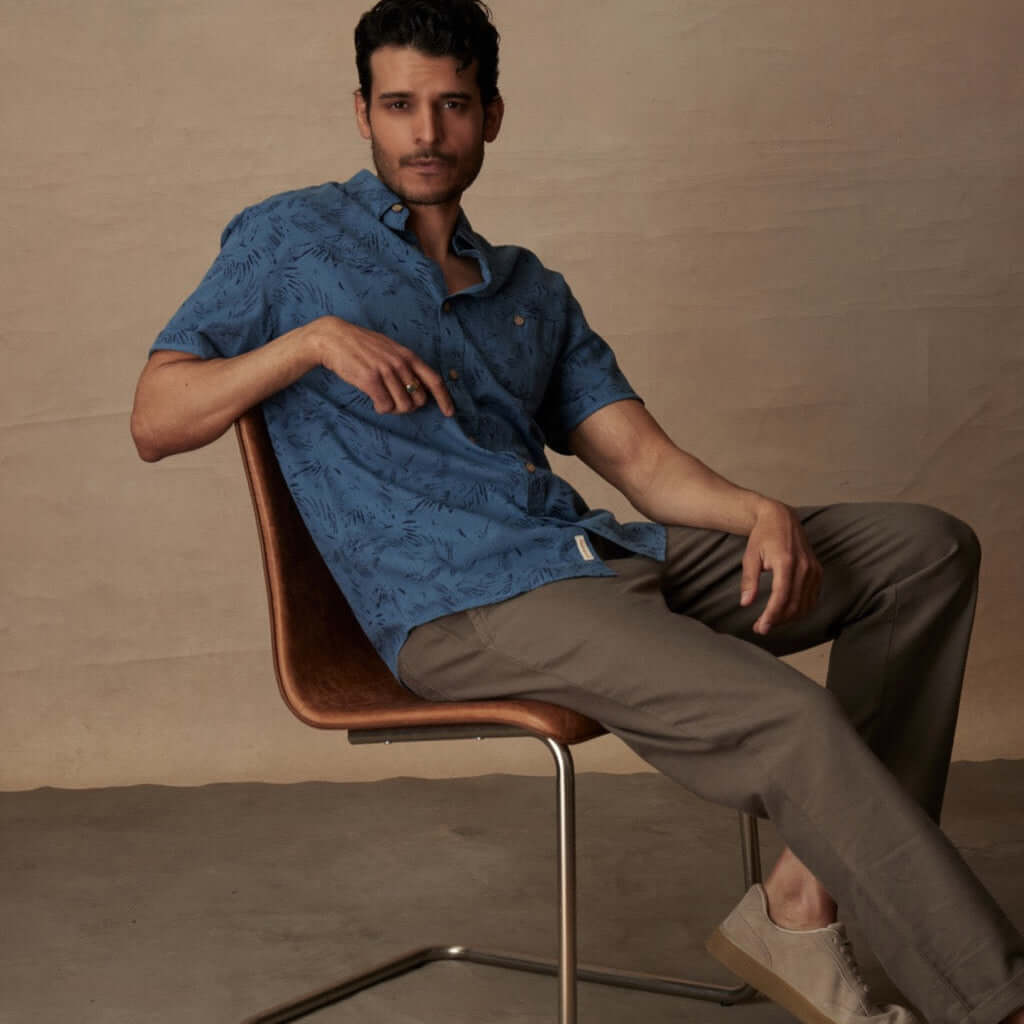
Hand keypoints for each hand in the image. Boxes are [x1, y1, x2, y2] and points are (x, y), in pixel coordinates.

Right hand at [305, 315, 453, 416]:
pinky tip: (374, 402)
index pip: (434, 380)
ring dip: (393, 409)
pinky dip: (381, 408)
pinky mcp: (370, 380)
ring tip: (382, 401)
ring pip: (403, 406)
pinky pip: (385, 406)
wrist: (333, 338)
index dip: (444, 399)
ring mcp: (386, 371)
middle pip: (418, 399)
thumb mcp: (389, 349)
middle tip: (395, 403)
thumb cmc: (361, 345)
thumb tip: (417, 387)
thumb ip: (404, 364)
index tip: (449, 412)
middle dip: (409, 406)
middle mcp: (400, 363)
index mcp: (408, 356)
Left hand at [740, 500, 821, 634]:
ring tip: (771, 622)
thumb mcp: (750, 557)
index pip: (781, 597)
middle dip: (777, 620)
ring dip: (789, 618)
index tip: (761, 627)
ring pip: (805, 604)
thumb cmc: (762, 536)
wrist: (781, 518)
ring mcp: (814, 569)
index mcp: (786, 562)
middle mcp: (804, 567)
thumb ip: (749, 580)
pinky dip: (801, 609)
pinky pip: (813, 597)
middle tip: (761, 628)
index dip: (771, 615)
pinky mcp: (818, 571)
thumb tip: (746, 603)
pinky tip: (787, 614)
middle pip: (794, 604)